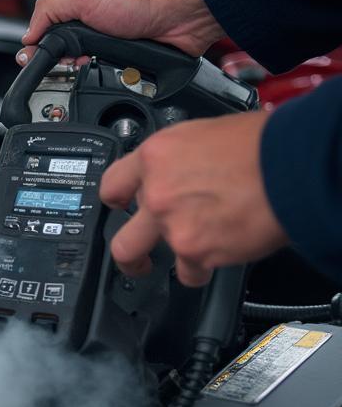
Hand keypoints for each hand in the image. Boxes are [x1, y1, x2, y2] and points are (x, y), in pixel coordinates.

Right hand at [17, 0, 224, 65]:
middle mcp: (93, 29)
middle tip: (69, 63)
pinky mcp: (124, 63)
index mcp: (80, 10)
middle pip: (64, 55)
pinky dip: (104, 79)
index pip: (48, 33)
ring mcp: (109, 47)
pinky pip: (105, 78)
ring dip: (84, 72)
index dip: (39, 48)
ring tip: (90, 65)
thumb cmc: (139, 3)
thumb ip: (51, 11)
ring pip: (83, 69)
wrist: (178, 19)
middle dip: (63, 63)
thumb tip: (28, 35)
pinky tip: (106, 72)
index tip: (33, 61)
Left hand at [99, 111, 287, 286]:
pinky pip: (188, 272)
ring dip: (163, 262)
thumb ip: (180, 160)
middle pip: (120, 236)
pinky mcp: (194, 251)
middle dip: (127, 253)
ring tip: (184, 261)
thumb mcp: (206, 134)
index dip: (115, 199)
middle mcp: (156, 192)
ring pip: (148, 258)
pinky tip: (215, 259)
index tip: (119, 207)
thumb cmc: (264, 145)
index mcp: (156, 156)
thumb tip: (180, 172)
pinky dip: (201, 270)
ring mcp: (172, 224)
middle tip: (135, 258)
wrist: (294, 165)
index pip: (113, 183)